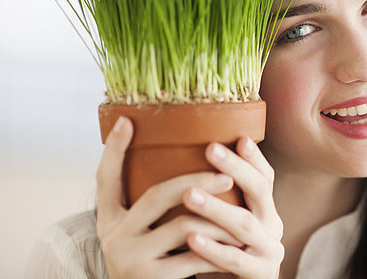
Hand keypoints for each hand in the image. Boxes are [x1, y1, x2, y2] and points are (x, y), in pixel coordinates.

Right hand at [96, 116, 244, 278]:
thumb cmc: (150, 263)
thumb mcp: (138, 235)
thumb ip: (149, 208)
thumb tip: (181, 165)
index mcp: (109, 221)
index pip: (105, 179)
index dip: (114, 149)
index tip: (126, 120)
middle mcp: (113, 237)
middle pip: (158, 195)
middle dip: (198, 180)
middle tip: (227, 174)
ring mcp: (130, 259)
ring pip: (184, 225)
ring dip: (219, 218)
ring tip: (243, 213)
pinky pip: (195, 256)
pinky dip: (220, 247)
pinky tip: (237, 243)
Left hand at [183, 138, 283, 278]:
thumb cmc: (222, 254)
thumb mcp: (225, 223)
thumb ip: (219, 198)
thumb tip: (187, 155)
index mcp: (265, 210)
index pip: (265, 177)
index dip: (254, 157)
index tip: (239, 137)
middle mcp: (272, 226)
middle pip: (260, 191)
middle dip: (236, 167)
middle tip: (210, 148)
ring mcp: (269, 252)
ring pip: (244, 224)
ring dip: (216, 207)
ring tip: (189, 194)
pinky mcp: (260, 276)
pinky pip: (235, 260)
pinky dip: (213, 248)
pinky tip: (192, 237)